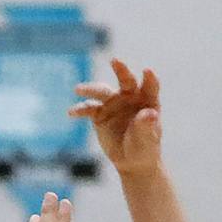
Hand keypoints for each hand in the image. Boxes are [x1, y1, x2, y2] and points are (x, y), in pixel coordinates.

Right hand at [68, 58, 161, 177]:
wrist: (131, 160)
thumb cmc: (144, 148)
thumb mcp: (147, 140)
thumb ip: (146, 126)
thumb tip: (149, 114)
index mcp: (148, 100)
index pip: (150, 86)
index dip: (149, 79)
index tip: (146, 71)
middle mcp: (130, 96)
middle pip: (126, 80)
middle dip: (121, 70)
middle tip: (115, 61)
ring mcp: (113, 103)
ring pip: (102, 91)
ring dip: (90, 89)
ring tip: (78, 89)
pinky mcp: (99, 113)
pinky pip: (88, 108)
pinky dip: (80, 109)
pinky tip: (71, 112)